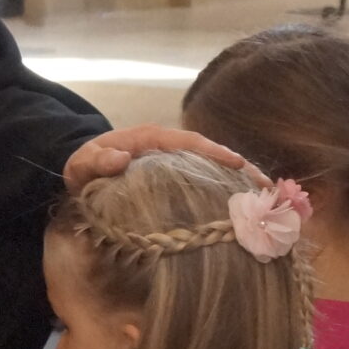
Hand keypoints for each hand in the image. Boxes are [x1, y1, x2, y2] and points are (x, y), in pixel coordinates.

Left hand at [63, 123, 253, 192]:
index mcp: (150, 139)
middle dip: (240, 168)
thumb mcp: (82, 165)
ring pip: (213, 168)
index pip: (188, 142)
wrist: (82, 172)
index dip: (214, 152)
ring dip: (239, 180)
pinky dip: (225, 191)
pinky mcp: (177, 178)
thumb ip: (96, 161)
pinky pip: (205, 180)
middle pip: (210, 153)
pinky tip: (244, 209)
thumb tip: (120, 157)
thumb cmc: (84, 167)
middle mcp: (169, 147)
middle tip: (267, 187)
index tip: (237, 165)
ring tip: (266, 199)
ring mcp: (175, 162)